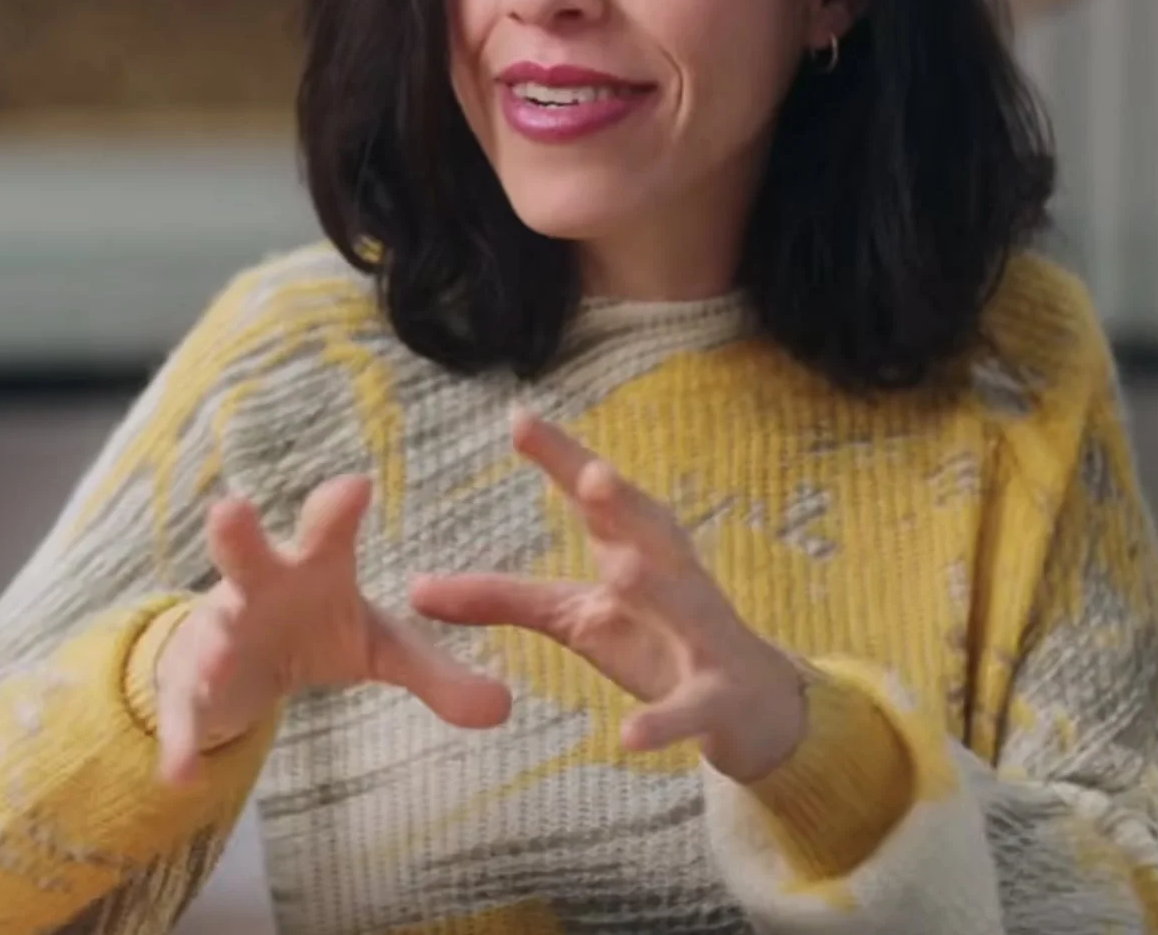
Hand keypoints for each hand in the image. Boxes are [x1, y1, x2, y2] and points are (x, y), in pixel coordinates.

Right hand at [155, 475, 511, 784]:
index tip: (356, 486)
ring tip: (211, 662)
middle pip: (250, 557)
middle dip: (240, 535)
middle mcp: (259, 589)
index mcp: (312, 567)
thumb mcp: (379, 649)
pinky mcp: (191, 691)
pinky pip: (186, 718)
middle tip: (230, 509)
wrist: (234, 659)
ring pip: (211, 633)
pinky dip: (183, 744)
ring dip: (210, 644)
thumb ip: (437, 672)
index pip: (329, 533)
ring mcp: (220, 636)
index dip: (338, 508)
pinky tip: (181, 776)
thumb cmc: (315, 628)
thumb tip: (504, 707)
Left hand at [410, 412, 806, 782]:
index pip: (593, 495)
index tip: (519, 418)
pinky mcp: (712, 697)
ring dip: (654, 587)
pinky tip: (628, 738)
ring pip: (680, 603)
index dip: (561, 457)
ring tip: (620, 573)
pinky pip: (687, 708)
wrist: (743, 703)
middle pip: (645, 530)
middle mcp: (671, 576)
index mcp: (635, 546)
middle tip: (590, 474)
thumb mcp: (573, 615)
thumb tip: (413, 588)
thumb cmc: (652, 636)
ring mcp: (699, 634)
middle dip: (621, 502)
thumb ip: (500, 598)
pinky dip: (662, 722)